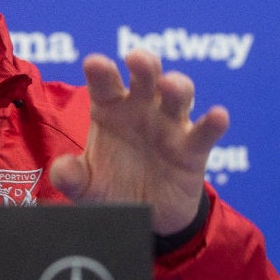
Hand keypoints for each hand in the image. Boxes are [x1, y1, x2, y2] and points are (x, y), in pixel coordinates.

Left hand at [49, 49, 228, 234]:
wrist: (144, 219)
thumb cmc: (112, 189)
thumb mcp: (86, 187)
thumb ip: (71, 177)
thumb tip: (61, 169)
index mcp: (109, 109)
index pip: (104, 83)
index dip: (100, 70)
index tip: (95, 63)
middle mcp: (141, 109)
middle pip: (145, 77)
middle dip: (144, 64)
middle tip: (137, 60)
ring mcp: (169, 125)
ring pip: (178, 95)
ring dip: (177, 86)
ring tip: (171, 86)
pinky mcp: (193, 150)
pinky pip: (205, 132)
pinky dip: (213, 123)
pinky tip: (218, 116)